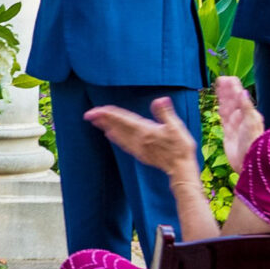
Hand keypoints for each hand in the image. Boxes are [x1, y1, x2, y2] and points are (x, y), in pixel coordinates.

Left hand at [85, 96, 200, 178]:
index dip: (110, 114)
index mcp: (145, 131)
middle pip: (117, 126)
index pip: (124, 119)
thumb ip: (165, 113)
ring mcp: (138, 148)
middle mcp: (138, 139)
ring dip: (106, 127)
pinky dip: (115, 138)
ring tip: (96, 122)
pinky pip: (123, 144)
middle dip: (103, 119)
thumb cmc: (180, 148)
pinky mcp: (140, 154)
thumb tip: (160, 100)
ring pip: (118, 135)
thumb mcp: (176, 127)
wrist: (180, 168)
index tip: (97, 110)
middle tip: (89, 114)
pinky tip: (110, 135)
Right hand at [215, 76, 265, 170]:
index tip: (226, 79)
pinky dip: (221, 109)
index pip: (240, 96)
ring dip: (223, 97)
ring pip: (227, 107)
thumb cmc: (253, 142)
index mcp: (249, 113)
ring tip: (219, 87)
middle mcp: (242, 117)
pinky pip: (223, 117)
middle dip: (227, 90)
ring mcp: (235, 124)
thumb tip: (243, 91)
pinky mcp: (228, 132)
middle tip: (220, 79)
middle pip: (232, 100)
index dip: (233, 87)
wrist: (248, 161)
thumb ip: (246, 107)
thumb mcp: (251, 122)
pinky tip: (220, 104)